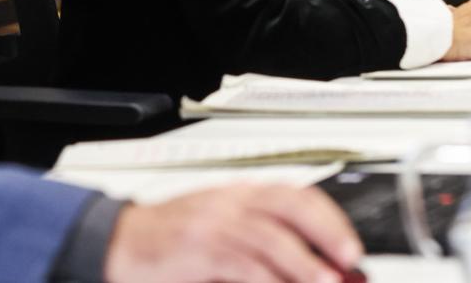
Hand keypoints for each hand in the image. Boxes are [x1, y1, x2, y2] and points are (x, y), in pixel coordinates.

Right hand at [105, 184, 361, 282]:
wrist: (120, 242)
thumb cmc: (173, 241)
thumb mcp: (221, 233)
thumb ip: (261, 246)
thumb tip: (309, 266)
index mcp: (241, 195)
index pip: (296, 195)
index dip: (329, 218)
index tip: (350, 246)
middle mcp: (231, 202)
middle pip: (289, 205)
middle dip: (325, 231)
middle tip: (348, 258)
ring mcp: (213, 224)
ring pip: (269, 236)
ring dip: (302, 261)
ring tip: (324, 281)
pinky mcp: (196, 249)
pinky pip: (241, 263)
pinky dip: (266, 279)